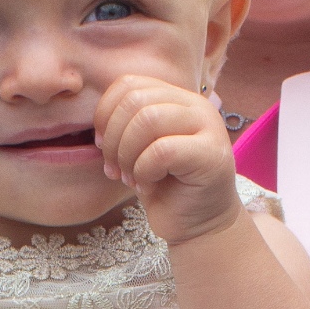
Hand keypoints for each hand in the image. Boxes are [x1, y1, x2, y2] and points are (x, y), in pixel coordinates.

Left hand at [96, 76, 239, 250]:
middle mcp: (196, 105)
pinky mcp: (212, 154)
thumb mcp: (137, 149)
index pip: (128, 84)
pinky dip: (144, 171)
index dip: (105, 114)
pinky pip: (162, 150)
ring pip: (148, 120)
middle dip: (113, 139)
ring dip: (127, 155)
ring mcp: (209, 126)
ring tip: (131, 178)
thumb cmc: (165, 188)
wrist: (197, 224)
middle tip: (115, 170)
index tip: (102, 147)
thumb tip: (97, 124)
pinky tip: (147, 187)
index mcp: (176, 98)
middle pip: (135, 100)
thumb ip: (125, 125)